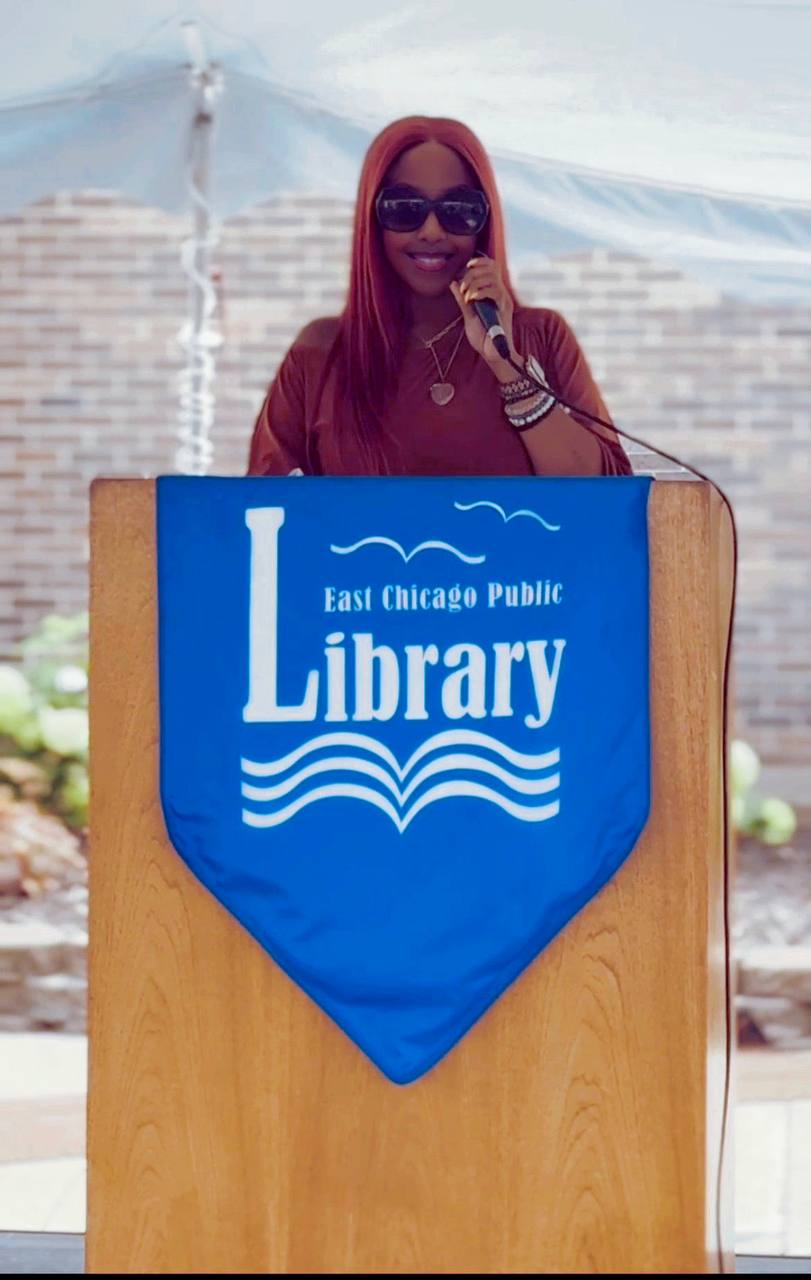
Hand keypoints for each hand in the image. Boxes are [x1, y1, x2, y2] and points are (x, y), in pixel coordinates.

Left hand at [449, 254, 519, 372]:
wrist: (492, 354)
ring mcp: (503, 300)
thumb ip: (462, 300)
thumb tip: (454, 283)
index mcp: (493, 292)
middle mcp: (500, 293)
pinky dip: (480, 292)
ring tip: (467, 296)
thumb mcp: (468, 315)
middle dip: (473, 273)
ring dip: (474, 283)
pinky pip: (495, 291)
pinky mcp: (504, 308)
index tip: (467, 266)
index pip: (492, 266)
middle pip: (491, 267)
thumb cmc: (483, 338)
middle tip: (463, 288)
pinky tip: (472, 300)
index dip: (480, 261)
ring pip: (491, 278)